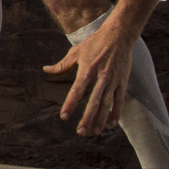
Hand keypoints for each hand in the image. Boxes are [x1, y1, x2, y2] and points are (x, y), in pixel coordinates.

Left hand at [42, 20, 133, 136]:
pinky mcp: (123, 82)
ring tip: (94, 132)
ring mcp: (113, 80)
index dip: (70, 104)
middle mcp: (101, 77)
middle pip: (93, 101)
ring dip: (100, 119)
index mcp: (87, 69)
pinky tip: (110, 124)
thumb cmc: (94, 43)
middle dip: (87, 118)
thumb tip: (45, 70)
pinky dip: (116, 112)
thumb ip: (62, 65)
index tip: (64, 117)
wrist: (119, 36)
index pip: (77, 90)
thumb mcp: (76, 52)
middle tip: (80, 132)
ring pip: (106, 104)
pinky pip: (119, 100)